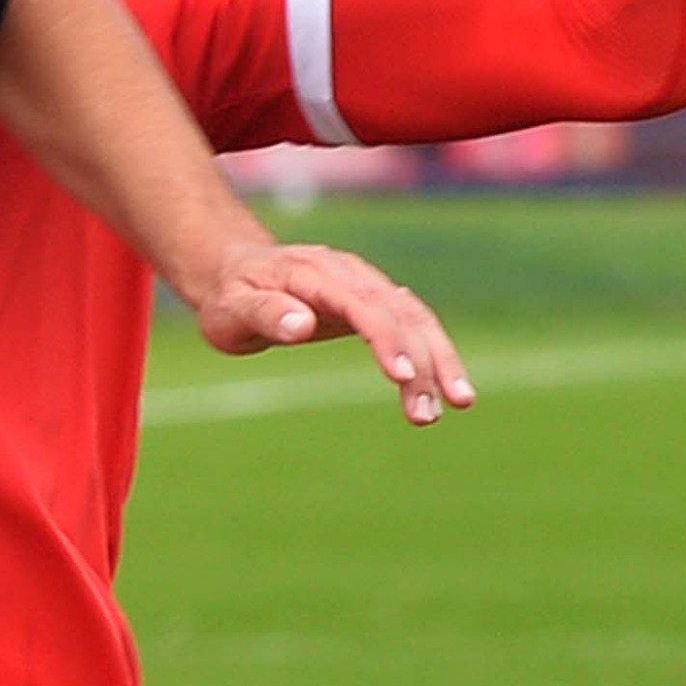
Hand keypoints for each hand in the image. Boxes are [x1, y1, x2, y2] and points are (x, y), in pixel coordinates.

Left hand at [186, 241, 475, 425]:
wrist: (234, 271)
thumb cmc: (230, 295)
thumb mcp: (232, 307)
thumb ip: (265, 313)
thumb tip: (301, 324)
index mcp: (317, 274)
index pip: (362, 305)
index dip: (385, 338)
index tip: (400, 375)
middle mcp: (351, 275)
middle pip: (401, 314)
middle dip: (422, 362)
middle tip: (428, 414)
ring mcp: (366, 286)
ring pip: (416, 319)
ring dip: (438, 361)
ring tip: (455, 406)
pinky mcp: (372, 302)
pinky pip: (410, 325)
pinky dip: (430, 354)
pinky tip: (444, 388)